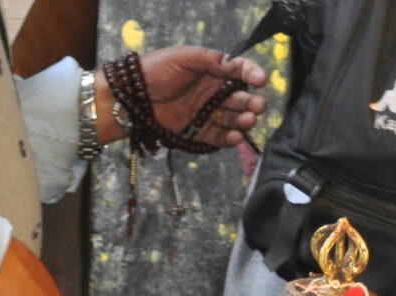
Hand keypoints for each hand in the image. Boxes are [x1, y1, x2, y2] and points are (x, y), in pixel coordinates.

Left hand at [94, 47, 267, 145]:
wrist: (135, 98)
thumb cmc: (157, 71)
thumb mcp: (184, 56)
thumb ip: (209, 59)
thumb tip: (233, 64)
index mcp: (211, 72)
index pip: (238, 71)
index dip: (251, 74)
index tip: (260, 79)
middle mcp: (212, 93)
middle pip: (239, 98)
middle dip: (251, 102)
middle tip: (258, 106)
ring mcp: (206, 114)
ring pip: (232, 119)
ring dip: (244, 121)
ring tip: (248, 121)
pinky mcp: (198, 133)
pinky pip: (218, 138)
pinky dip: (229, 139)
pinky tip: (235, 136)